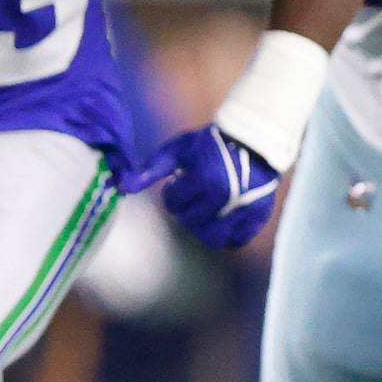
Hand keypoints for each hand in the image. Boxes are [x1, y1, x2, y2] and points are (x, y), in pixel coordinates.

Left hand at [119, 126, 280, 248]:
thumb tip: (124, 187)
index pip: (174, 205)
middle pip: (189, 223)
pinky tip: (222, 221)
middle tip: (194, 196)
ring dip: (203, 227)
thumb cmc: (211, 143)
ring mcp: (243, 210)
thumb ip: (151, 168)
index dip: (173, 194)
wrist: (254, 141)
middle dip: (186, 211)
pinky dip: (226, 235)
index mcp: (204, 179)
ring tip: (205, 211)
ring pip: (211, 237)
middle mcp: (225, 198)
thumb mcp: (179, 150)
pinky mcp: (258, 217)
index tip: (181, 182)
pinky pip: (235, 240)